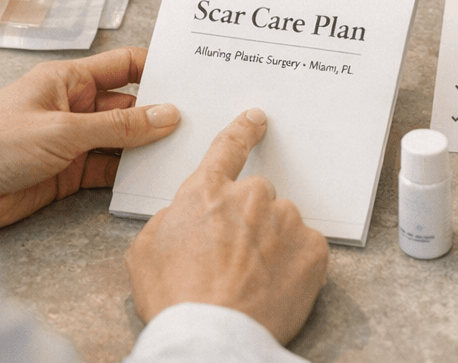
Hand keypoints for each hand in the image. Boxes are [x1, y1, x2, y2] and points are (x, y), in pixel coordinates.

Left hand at [0, 47, 179, 230]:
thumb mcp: (64, 130)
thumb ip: (118, 128)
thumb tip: (168, 114)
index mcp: (69, 80)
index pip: (124, 66)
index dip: (156, 69)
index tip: (192, 76)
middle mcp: (74, 106)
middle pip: (128, 106)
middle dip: (159, 113)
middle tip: (201, 120)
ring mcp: (72, 141)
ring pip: (121, 140)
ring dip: (146, 147)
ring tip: (185, 151)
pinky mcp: (67, 174)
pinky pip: (107, 170)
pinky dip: (128, 174)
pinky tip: (153, 178)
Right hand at [125, 108, 328, 344]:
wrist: (210, 339)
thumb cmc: (175, 300)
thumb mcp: (145, 251)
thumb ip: (170, 219)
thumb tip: (185, 217)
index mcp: (208, 191)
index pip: (228, 147)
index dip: (243, 130)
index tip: (257, 119)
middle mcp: (251, 196)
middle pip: (257, 197)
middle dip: (249, 222)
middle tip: (233, 261)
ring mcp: (286, 220)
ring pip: (282, 225)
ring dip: (272, 245)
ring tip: (251, 284)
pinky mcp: (312, 249)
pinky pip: (306, 249)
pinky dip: (294, 266)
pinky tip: (274, 289)